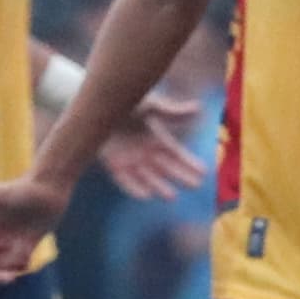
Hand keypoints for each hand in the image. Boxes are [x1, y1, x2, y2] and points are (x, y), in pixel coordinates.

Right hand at [0, 171, 68, 291]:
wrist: (49, 187)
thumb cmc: (21, 189)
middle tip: (7, 278)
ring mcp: (10, 242)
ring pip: (2, 267)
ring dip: (7, 274)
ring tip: (17, 271)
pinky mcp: (27, 244)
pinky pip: (19, 264)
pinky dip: (20, 268)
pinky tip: (26, 261)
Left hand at [91, 89, 207, 199]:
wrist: (95, 106)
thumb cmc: (124, 102)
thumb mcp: (151, 106)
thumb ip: (173, 111)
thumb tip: (200, 108)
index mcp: (157, 139)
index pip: (177, 154)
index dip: (190, 163)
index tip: (204, 172)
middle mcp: (146, 153)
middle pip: (167, 168)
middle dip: (182, 177)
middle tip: (196, 185)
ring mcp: (130, 160)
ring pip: (148, 177)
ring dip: (159, 186)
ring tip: (172, 196)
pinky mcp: (113, 165)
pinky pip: (125, 180)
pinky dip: (134, 188)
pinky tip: (146, 196)